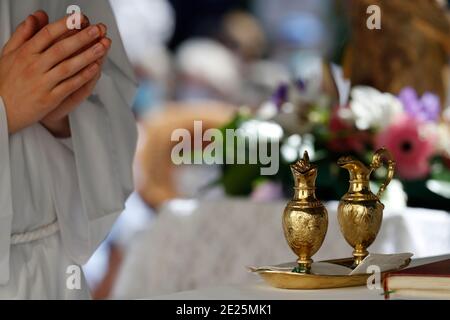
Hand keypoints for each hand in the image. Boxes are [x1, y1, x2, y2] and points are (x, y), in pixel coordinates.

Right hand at [0, 11, 109, 135]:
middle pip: (61, 48)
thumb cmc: (5, 81)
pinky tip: (95, 69)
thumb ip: (24, 33)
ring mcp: (42, 83)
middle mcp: (33, 67)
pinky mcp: (49, 99)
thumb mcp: (8, 53)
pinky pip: (70, 85)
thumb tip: (38, 15)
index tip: (80, 18)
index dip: (65, 25)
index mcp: (24, 53)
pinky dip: (83, 76)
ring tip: (102, 47)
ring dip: (87, 56)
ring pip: (68, 66)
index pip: (47, 34)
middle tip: (98, 29)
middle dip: (82, 38)